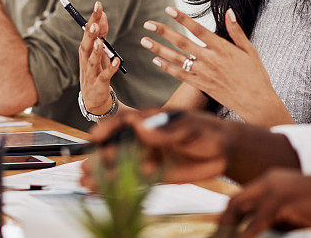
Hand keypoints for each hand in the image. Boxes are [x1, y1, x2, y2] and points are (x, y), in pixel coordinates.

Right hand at [78, 1, 120, 114]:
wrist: (94, 98)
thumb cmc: (96, 70)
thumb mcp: (98, 50)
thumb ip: (101, 33)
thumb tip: (103, 15)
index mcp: (85, 49)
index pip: (88, 30)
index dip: (93, 18)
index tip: (98, 4)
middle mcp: (86, 59)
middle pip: (87, 44)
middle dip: (91, 33)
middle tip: (95, 23)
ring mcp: (91, 72)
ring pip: (92, 60)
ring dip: (96, 50)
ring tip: (100, 41)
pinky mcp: (99, 83)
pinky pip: (105, 75)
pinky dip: (110, 68)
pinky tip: (116, 61)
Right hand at [81, 109, 235, 188]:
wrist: (224, 150)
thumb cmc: (207, 131)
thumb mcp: (189, 128)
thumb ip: (167, 130)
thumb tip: (142, 128)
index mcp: (151, 120)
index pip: (125, 122)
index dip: (109, 129)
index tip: (96, 138)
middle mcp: (146, 137)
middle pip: (118, 146)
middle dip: (101, 157)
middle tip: (86, 167)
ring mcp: (149, 156)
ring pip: (121, 165)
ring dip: (103, 174)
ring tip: (85, 182)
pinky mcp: (155, 175)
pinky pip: (132, 181)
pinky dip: (116, 186)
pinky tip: (100, 191)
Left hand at [142, 7, 283, 122]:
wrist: (256, 102)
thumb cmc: (255, 74)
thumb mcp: (249, 50)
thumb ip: (236, 31)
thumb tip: (229, 11)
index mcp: (222, 48)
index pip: (197, 29)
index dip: (182, 18)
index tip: (169, 9)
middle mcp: (210, 60)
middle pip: (182, 42)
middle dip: (163, 31)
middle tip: (148, 23)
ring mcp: (204, 74)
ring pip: (177, 59)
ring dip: (158, 49)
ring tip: (144, 40)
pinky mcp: (201, 85)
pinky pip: (180, 75)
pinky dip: (167, 67)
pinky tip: (156, 60)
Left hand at [217, 170, 310, 237]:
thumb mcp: (294, 213)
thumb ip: (276, 219)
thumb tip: (254, 232)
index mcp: (272, 181)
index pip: (241, 198)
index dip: (228, 217)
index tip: (219, 233)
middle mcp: (269, 180)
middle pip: (235, 201)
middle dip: (222, 222)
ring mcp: (275, 187)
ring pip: (240, 207)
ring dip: (228, 228)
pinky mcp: (283, 199)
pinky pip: (257, 220)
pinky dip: (246, 233)